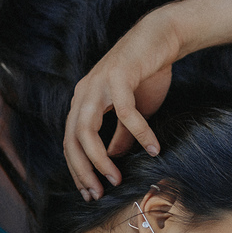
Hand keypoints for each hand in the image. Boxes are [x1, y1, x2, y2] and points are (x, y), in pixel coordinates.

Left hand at [63, 12, 178, 198]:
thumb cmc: (146, 75)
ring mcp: (98, 83)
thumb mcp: (132, 111)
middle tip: (98, 193)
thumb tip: (112, 159)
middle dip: (83, 170)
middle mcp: (84, 93)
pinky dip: (139, 133)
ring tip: (115, 179)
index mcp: (83, 102)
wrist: (161, 38)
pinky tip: (154, 148)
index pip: (70, 142)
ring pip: (87, 129)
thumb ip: (120, 135)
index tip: (90, 193)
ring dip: (99, 159)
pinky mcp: (119, 75)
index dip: (78, 169)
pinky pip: (126, 113)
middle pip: (72, 139)